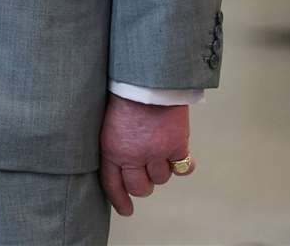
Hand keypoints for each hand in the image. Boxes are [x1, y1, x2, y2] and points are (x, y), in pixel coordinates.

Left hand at [99, 93, 192, 216]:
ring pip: (161, 179)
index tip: (126, 210)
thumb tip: (121, 162)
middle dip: (142, 184)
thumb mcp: (107, 122)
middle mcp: (133, 155)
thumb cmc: (123, 96)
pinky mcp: (177, 146)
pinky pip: (182, 168)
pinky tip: (179, 157)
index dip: (119, 200)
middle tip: (144, 174)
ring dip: (160, 170)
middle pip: (140, 188)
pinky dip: (182, 165)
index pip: (113, 183)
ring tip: (158, 152)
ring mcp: (156, 152)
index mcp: (111, 149)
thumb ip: (114, 144)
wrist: (145, 80)